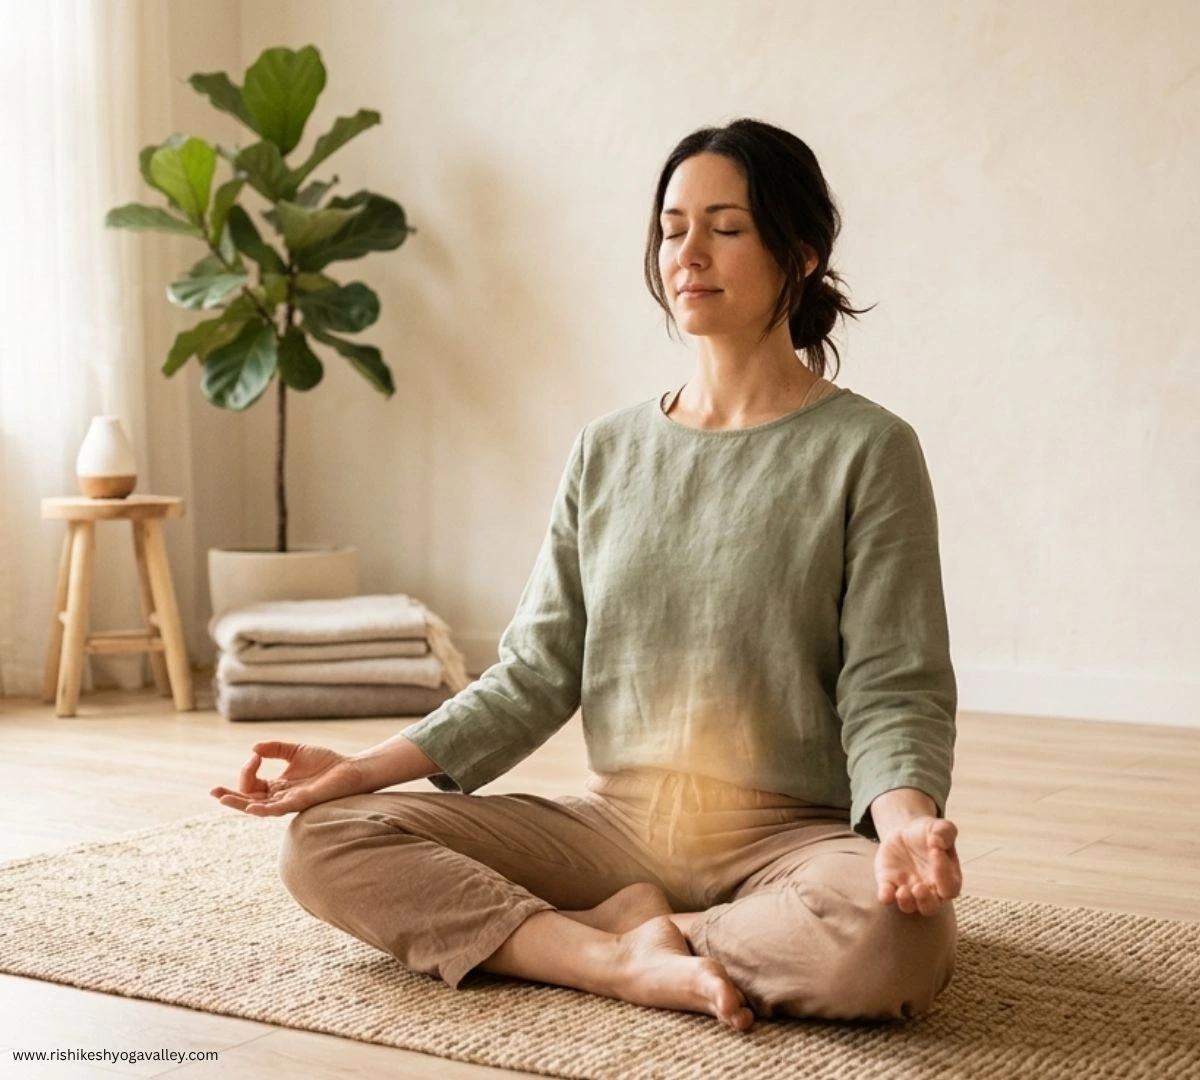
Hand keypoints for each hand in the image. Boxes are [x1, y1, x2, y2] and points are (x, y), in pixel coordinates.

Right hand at [210, 740, 366, 815]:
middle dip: (231, 796)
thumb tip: (253, 748)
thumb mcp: (295, 751)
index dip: (248, 770)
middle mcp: (280, 797)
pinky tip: (252, 807)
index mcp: (278, 786)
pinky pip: (279, 809)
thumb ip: (275, 749)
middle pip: (250, 800)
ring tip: (222, 799)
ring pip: (259, 807)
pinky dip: (264, 809)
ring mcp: (289, 801)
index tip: (256, 754)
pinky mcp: (301, 802)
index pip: (252, 784)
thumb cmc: (326, 763)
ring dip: (240, 804)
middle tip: (213, 791)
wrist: (350, 769)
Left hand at [873, 816, 961, 914]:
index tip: (935, 853)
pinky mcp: (889, 884)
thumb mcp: (940, 827)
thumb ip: (945, 832)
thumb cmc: (929, 834)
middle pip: (931, 907)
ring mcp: (908, 889)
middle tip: (919, 888)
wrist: (906, 833)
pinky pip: (887, 897)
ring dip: (906, 902)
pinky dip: (886, 897)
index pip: (950, 887)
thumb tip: (938, 842)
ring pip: (909, 906)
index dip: (944, 876)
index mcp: (947, 878)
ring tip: (902, 891)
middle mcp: (929, 890)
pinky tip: (886, 893)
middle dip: (925, 902)